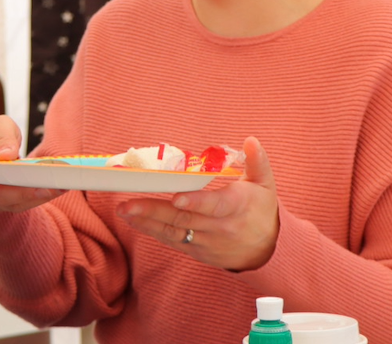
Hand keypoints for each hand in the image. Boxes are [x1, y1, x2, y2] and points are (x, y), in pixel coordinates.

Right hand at [0, 115, 65, 212]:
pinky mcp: (9, 203)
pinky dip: (44, 194)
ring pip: (13, 202)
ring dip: (38, 195)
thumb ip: (1, 136)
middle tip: (45, 182)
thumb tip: (7, 155)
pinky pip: (26, 202)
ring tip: (61, 183)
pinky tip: (61, 185)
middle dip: (21, 189)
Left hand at [115, 137, 278, 270]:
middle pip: (184, 219)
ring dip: (146, 221)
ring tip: (124, 210)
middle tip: (128, 203)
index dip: (196, 202)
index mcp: (236, 207)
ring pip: (173, 232)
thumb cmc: (262, 209)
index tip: (177, 198)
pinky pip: (172, 241)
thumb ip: (258, 161)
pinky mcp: (196, 251)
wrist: (267, 251)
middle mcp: (219, 227)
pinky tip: (134, 220)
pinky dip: (152, 231)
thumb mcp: (265, 183)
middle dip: (154, 211)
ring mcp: (206, 242)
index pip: (215, 206)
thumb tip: (251, 140)